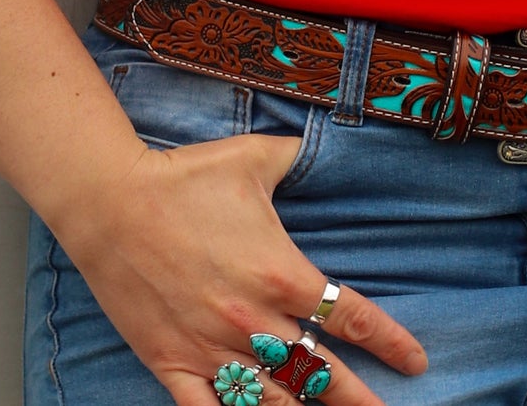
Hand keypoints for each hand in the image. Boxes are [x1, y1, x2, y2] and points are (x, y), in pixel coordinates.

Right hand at [53, 130, 427, 403]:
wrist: (111, 203)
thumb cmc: (185, 177)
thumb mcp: (255, 157)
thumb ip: (295, 157)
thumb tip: (318, 146)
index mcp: (281, 273)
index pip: (350, 317)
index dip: (389, 343)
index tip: (416, 362)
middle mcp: (253, 320)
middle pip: (320, 374)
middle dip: (358, 400)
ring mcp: (212, 348)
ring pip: (272, 402)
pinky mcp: (172, 363)